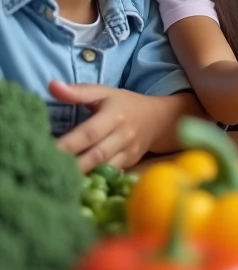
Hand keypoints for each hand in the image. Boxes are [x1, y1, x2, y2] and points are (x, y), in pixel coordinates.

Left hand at [51, 82, 166, 170]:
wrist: (159, 119)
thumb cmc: (124, 104)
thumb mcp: (104, 92)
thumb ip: (78, 92)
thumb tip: (52, 86)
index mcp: (114, 116)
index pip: (89, 132)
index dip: (69, 144)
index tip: (47, 150)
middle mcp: (124, 135)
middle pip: (97, 154)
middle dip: (73, 164)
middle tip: (50, 169)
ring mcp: (129, 151)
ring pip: (105, 168)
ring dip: (83, 175)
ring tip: (61, 179)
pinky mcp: (130, 163)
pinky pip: (111, 174)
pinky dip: (95, 179)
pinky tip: (77, 183)